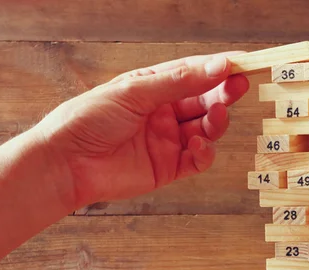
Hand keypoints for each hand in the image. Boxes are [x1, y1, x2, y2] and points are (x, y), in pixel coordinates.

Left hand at [35, 52, 248, 208]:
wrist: (66, 162)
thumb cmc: (89, 118)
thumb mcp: (135, 91)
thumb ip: (179, 81)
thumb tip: (218, 66)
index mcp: (153, 87)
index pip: (193, 74)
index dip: (218, 69)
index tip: (242, 64)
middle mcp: (163, 112)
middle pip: (204, 100)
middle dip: (223, 93)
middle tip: (239, 86)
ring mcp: (166, 141)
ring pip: (205, 129)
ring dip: (215, 122)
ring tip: (214, 115)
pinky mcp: (167, 168)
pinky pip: (197, 159)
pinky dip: (204, 152)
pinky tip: (197, 145)